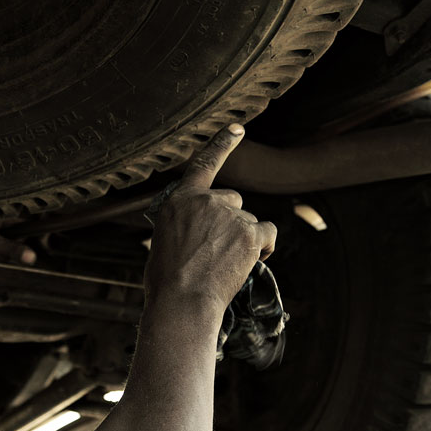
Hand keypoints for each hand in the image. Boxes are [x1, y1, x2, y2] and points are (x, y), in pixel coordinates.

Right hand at [144, 124, 276, 310]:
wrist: (182, 301)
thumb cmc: (167, 280)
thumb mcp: (163, 241)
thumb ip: (184, 224)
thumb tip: (199, 232)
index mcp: (180, 200)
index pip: (204, 164)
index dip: (222, 144)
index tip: (238, 128)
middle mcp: (207, 200)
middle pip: (232, 200)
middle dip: (230, 220)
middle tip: (216, 250)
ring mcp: (230, 216)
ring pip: (248, 220)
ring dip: (243, 238)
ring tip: (224, 264)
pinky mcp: (250, 233)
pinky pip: (267, 232)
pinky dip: (264, 245)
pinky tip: (251, 259)